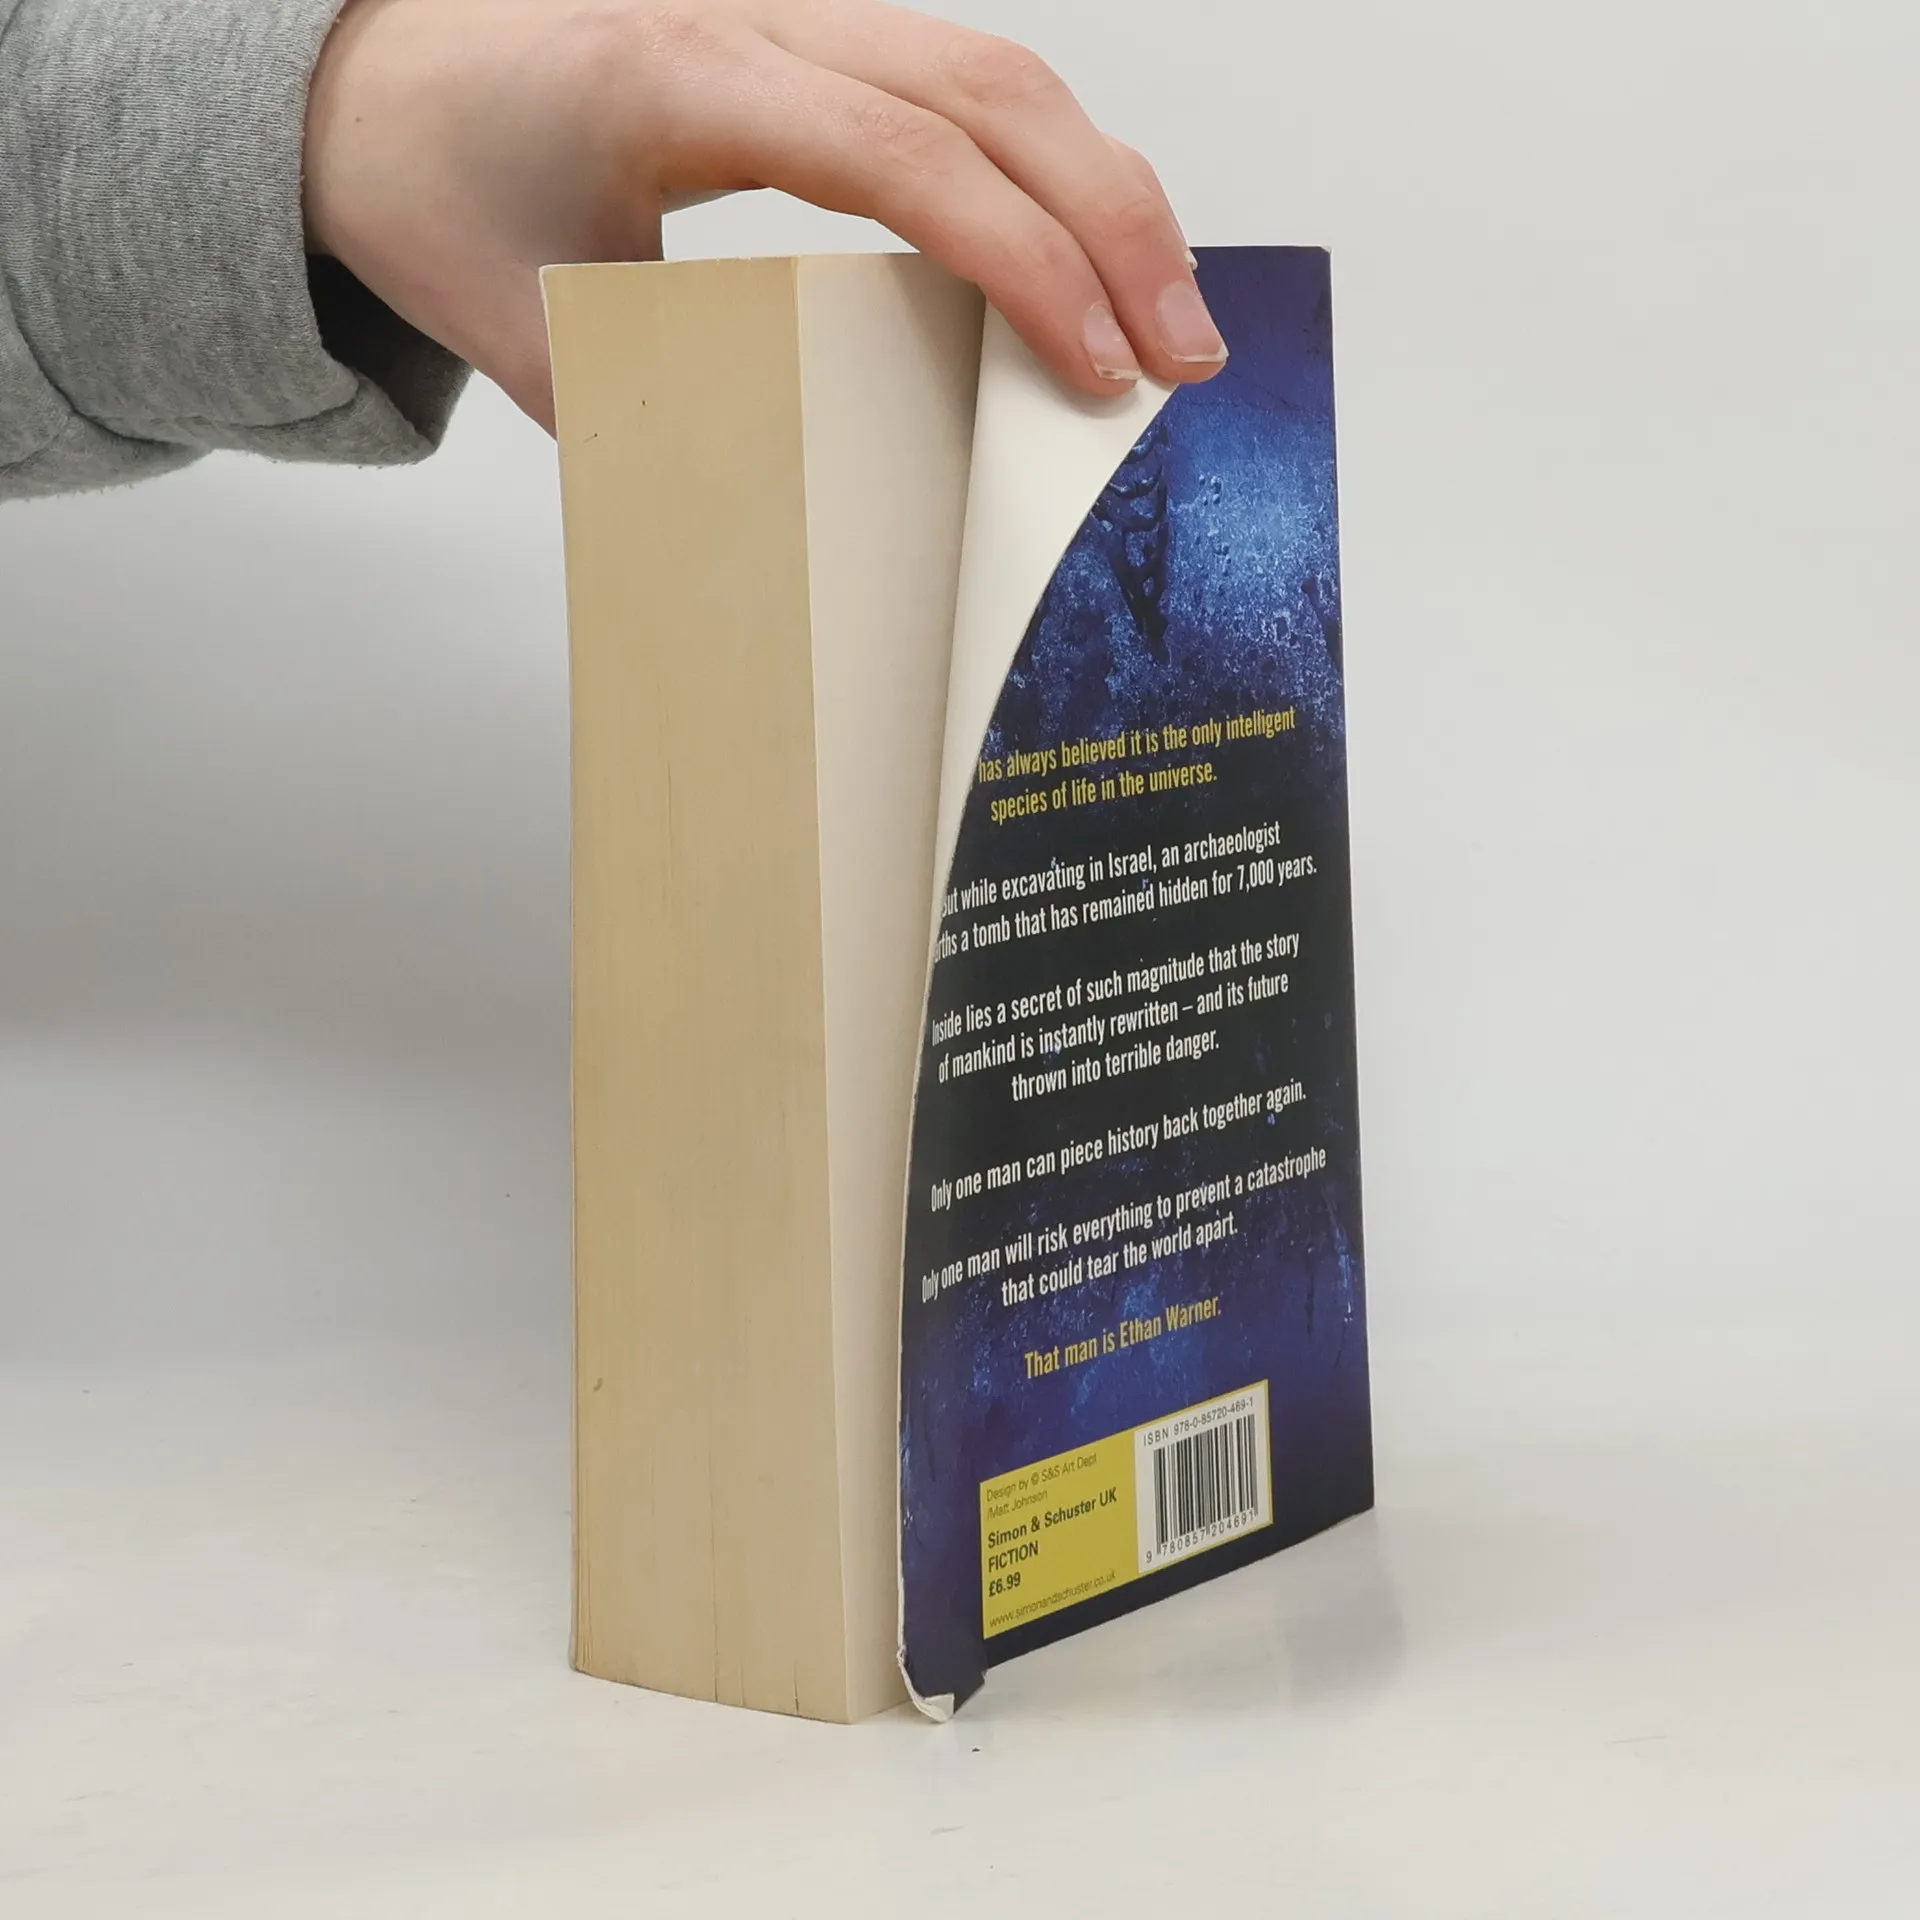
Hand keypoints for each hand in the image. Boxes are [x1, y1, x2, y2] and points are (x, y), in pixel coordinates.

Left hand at [303, 0, 1228, 428]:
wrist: (363, 74)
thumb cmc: (429, 179)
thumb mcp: (524, 319)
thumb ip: (645, 413)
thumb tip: (750, 539)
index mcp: (684, 77)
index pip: (905, 155)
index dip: (1023, 256)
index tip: (1100, 362)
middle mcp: (758, 16)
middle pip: (993, 89)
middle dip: (1114, 222)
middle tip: (1187, 354)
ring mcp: (795, 15)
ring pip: (998, 70)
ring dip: (1102, 188)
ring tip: (1168, 314)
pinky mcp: (814, 43)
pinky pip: (963, 84)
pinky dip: (1047, 168)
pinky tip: (1086, 253)